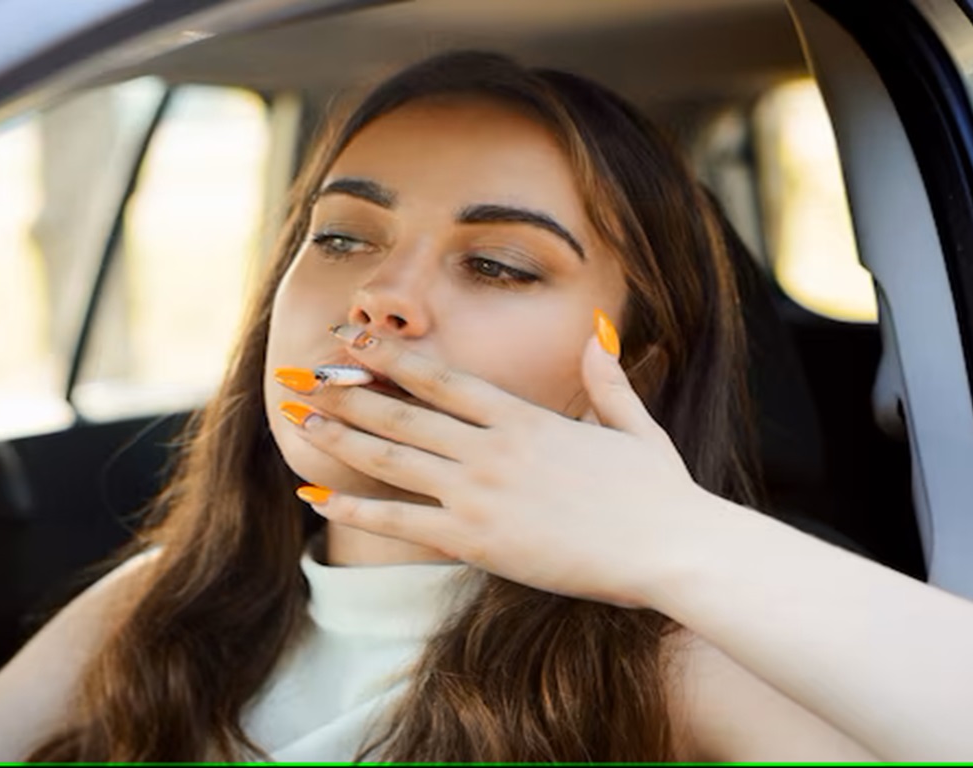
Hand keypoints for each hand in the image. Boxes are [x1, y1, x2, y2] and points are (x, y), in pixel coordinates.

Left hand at [279, 319, 712, 607]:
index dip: (393, 357)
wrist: (673, 548)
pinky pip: (401, 522)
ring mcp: (481, 494)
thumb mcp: (633, 426)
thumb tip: (599, 335)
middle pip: (405, 412)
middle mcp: (493, 449)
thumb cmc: (660, 494)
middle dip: (349, 391)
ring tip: (299, 418)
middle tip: (303, 375)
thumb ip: (606, 380)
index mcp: (525, 419)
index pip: (444, 379)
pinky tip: (317, 493)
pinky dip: (355, 506)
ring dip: (342, 436)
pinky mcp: (477, 541)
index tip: (355, 340)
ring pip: (394, 458)